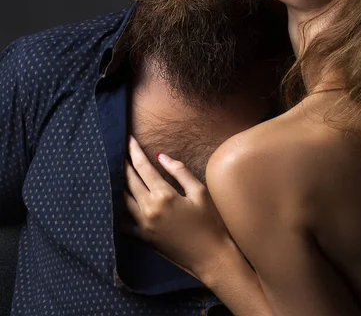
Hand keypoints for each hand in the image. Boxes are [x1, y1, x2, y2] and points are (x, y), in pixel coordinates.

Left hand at [124, 136, 235, 279]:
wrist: (211, 257)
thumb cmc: (209, 223)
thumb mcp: (199, 192)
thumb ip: (179, 171)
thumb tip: (160, 157)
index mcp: (164, 195)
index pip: (143, 168)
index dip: (134, 151)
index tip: (128, 139)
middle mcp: (149, 209)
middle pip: (129, 181)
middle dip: (123, 162)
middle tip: (118, 148)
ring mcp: (143, 225)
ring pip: (122, 199)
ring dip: (118, 182)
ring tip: (115, 169)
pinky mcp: (143, 238)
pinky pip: (124, 221)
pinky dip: (117, 208)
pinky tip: (115, 199)